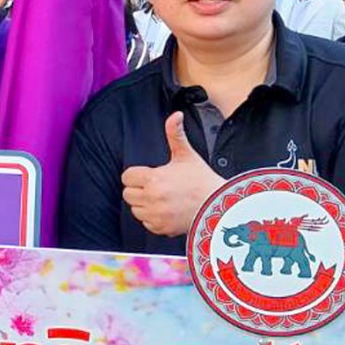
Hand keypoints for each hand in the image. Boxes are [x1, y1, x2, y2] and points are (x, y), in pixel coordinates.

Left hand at [119, 112, 223, 236]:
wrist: (218, 205)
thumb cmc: (202, 179)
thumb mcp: (187, 155)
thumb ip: (175, 134)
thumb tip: (175, 115)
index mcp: (153, 179)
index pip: (127, 177)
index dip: (136, 175)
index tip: (149, 175)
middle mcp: (151, 198)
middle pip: (127, 194)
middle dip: (138, 189)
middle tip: (156, 186)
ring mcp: (156, 215)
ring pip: (135, 209)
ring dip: (144, 204)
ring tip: (162, 198)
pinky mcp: (161, 228)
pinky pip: (146, 223)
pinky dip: (153, 218)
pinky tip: (167, 210)